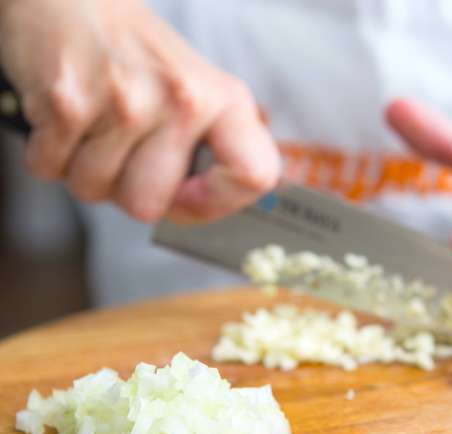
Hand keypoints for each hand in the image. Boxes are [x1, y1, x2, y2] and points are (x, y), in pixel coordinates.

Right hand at [0, 0, 279, 222]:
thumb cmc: (139, 58)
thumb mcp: (198, 92)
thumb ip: (212, 152)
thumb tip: (201, 211)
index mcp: (224, 100)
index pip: (255, 175)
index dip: (219, 203)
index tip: (189, 196)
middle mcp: (183, 100)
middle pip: (149, 206)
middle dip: (125, 190)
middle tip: (122, 149)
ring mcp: (126, 101)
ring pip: (94, 190)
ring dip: (84, 170)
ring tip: (94, 124)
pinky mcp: (69, 100)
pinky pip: (50, 169)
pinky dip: (49, 154)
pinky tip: (66, 117)